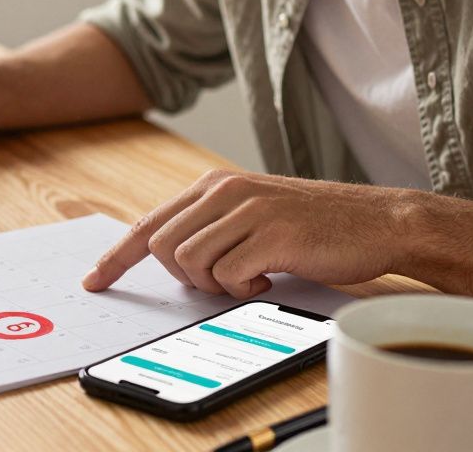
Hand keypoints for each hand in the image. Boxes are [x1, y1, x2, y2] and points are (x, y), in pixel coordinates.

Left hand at [81, 170, 415, 298]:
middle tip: (224, 277)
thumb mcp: (253, 214)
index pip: (150, 223)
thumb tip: (170, 257)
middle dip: (185, 277)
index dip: (117, 256)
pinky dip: (244, 288)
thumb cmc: (316, 226)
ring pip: (189, 264)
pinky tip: (271, 274)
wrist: (378, 222)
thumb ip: (212, 226)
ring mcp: (248, 210)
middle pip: (162, 248)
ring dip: (216, 284)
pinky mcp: (271, 234)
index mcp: (214, 184)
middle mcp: (225, 190)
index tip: (94, 280)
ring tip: (252, 273)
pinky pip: (226, 277)